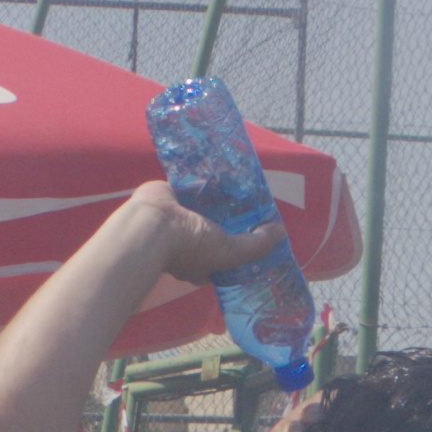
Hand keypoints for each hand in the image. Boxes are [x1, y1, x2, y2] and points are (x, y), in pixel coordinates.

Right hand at [128, 173, 292, 282]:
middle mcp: (190, 242)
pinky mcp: (173, 196)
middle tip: (253, 202)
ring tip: (242, 182)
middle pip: (218, 228)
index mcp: (202, 262)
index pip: (227, 255)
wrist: (152, 225)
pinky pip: (193, 186)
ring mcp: (181, 219)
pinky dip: (204, 179)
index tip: (259, 229)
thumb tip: (280, 231)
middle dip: (232, 218)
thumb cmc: (189, 246)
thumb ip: (256, 245)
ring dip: (220, 196)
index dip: (242, 244)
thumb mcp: (230, 252)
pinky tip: (220, 169)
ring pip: (207, 206)